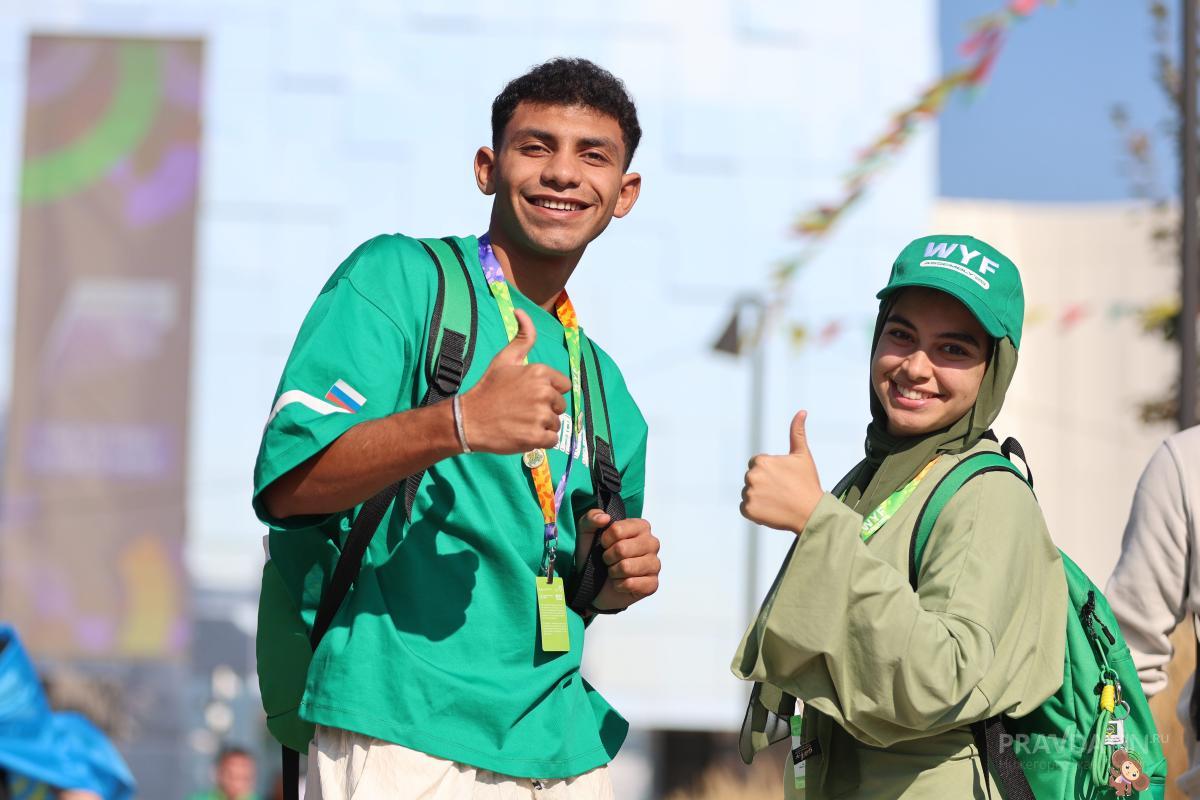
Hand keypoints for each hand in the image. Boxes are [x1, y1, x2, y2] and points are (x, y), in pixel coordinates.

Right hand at [459, 309, 570, 453]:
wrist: (468, 419)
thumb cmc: (488, 389)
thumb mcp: (505, 359)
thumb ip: (522, 337)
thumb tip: (520, 310)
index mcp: (540, 372)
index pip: (563, 386)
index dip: (548, 392)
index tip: (529, 395)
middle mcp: (544, 392)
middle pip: (560, 406)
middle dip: (545, 410)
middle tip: (521, 410)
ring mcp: (540, 415)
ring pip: (555, 424)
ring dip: (541, 426)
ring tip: (520, 422)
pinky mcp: (536, 437)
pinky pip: (552, 441)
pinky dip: (540, 441)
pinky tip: (523, 434)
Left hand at [576, 510, 659, 610]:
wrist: (594, 583)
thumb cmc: (595, 555)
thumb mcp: (587, 531)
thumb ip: (591, 517)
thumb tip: (604, 518)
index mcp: (641, 526)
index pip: (617, 530)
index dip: (605, 540)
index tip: (604, 544)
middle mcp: (652, 543)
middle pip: (622, 549)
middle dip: (608, 557)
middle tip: (608, 560)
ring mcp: (655, 564)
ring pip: (626, 567)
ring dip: (613, 572)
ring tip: (614, 571)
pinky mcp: (653, 584)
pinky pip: (631, 584)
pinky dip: (619, 585)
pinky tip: (620, 582)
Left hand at [740, 410, 823, 533]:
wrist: (811, 513)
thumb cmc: (807, 483)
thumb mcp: (802, 455)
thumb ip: (797, 432)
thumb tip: (802, 411)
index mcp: (761, 461)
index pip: (757, 464)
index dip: (771, 472)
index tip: (783, 479)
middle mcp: (752, 476)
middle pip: (752, 479)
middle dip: (764, 484)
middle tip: (782, 492)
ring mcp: (749, 494)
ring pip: (749, 493)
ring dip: (760, 497)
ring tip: (778, 501)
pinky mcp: (748, 510)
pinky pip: (746, 508)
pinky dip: (756, 510)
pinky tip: (771, 510)